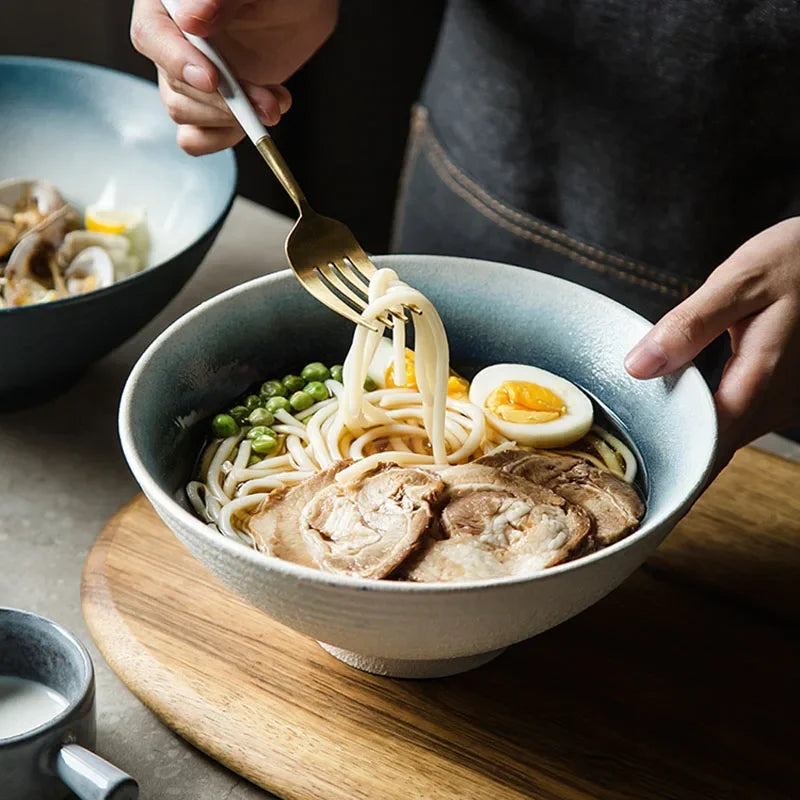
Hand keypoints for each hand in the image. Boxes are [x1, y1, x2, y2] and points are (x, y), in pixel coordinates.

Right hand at [131, 0, 337, 153]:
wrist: (299, 11)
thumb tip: (189, 19)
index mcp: (169, 4)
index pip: (151, 35)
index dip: (177, 62)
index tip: (212, 79)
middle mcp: (172, 41)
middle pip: (175, 85)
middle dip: (224, 100)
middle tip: (265, 102)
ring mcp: (189, 76)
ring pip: (185, 113)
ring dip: (234, 119)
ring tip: (274, 101)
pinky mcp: (208, 104)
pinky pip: (195, 137)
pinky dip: (223, 138)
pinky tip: (254, 120)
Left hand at [625, 217, 799, 466]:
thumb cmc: (797, 260)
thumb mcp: (740, 282)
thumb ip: (689, 326)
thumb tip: (638, 367)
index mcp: (761, 379)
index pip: (710, 443)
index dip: (678, 466)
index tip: (649, 485)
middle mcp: (779, 400)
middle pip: (719, 446)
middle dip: (681, 456)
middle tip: (636, 462)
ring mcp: (787, 398)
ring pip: (732, 434)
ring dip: (696, 439)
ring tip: (652, 440)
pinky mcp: (786, 389)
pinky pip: (743, 417)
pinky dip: (713, 420)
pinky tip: (686, 412)